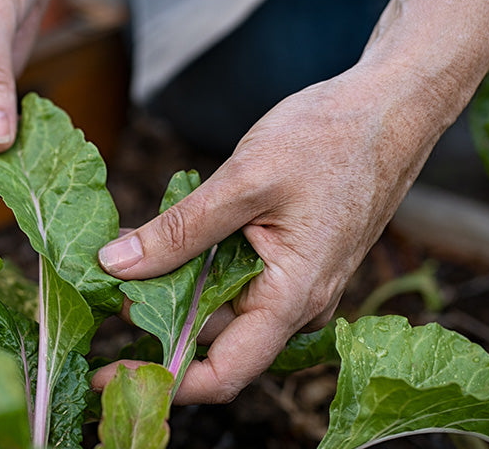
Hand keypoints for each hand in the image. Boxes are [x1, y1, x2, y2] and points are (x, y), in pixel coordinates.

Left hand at [90, 64, 448, 403]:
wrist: (387, 108)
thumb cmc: (331, 138)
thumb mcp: (243, 180)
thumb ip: (179, 230)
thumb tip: (114, 266)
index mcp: (292, 297)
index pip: (222, 374)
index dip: (160, 380)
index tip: (104, 375)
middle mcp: (295, 304)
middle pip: (211, 338)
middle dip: (152, 319)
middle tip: (101, 287)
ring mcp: (293, 283)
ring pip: (217, 305)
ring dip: (168, 286)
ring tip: (122, 251)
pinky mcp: (286, 260)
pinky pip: (231, 277)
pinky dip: (192, 264)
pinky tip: (158, 237)